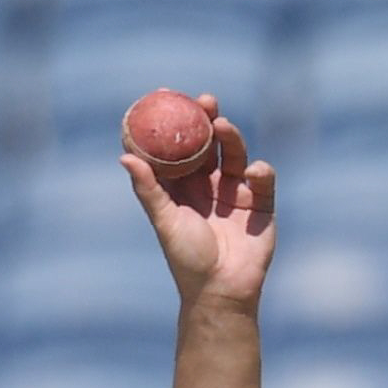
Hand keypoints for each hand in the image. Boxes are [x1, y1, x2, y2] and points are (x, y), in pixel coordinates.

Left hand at [120, 92, 276, 307]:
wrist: (222, 291)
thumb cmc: (187, 259)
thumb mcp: (165, 221)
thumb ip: (148, 189)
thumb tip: (124, 156)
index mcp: (182, 187)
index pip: (178, 148)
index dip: (174, 122)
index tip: (166, 96)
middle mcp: (208, 185)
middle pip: (210, 144)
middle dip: (208, 119)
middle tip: (206, 101)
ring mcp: (235, 192)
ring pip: (236, 154)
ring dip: (232, 138)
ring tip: (224, 127)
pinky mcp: (260, 204)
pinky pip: (262, 179)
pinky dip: (261, 171)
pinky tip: (255, 170)